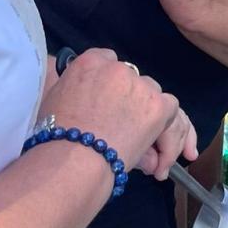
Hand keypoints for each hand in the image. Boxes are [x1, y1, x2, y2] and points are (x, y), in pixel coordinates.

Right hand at [46, 48, 196, 179]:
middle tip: (131, 139)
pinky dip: (169, 140)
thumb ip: (81, 95)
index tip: (113, 106)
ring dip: (153, 126)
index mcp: (89, 63)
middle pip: (136, 83)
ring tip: (152, 163)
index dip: (114, 88)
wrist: (70, 158)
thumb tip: (105, 107)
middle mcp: (117, 68)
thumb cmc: (54, 139)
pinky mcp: (157, 105)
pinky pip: (174, 117)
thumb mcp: (56, 103)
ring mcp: (140, 85)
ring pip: (155, 98)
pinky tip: (160, 165)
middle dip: (135, 109)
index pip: (110, 63)